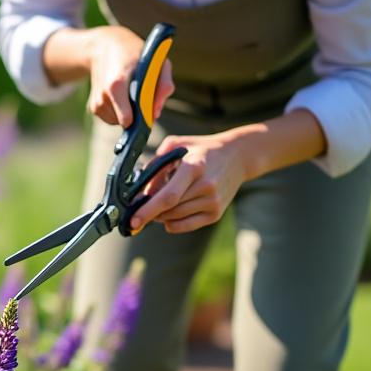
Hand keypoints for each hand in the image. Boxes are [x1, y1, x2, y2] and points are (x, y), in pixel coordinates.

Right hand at [85, 27, 173, 127]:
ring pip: (120, 122)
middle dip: (137, 114)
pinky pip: (113, 119)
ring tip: (129, 92)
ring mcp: (96, 103)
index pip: (127, 119)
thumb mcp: (156, 61)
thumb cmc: (135, 53)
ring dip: (128, 112)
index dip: (142, 119)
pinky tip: (121, 95)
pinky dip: (120, 112)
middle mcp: (103, 96)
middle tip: (141, 94)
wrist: (104, 47)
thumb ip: (163, 85)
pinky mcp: (93, 107)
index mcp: (116, 85)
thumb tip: (156, 113)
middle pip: (127, 122)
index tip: (148, 111)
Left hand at [129, 132, 249, 234]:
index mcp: (194, 167)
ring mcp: (213, 202)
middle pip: (170, 209)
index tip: (133, 219)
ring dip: (160, 215)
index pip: (168, 196)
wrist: (237, 156)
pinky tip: (168, 214)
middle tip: (140, 206)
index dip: (148, 210)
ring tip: (158, 203)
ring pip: (175, 218)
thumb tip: (142, 191)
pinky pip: (186, 226)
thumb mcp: (176, 145)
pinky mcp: (216, 213)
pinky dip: (172, 223)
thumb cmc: (201, 149)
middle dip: (150, 211)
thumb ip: (156, 165)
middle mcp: (206, 187)